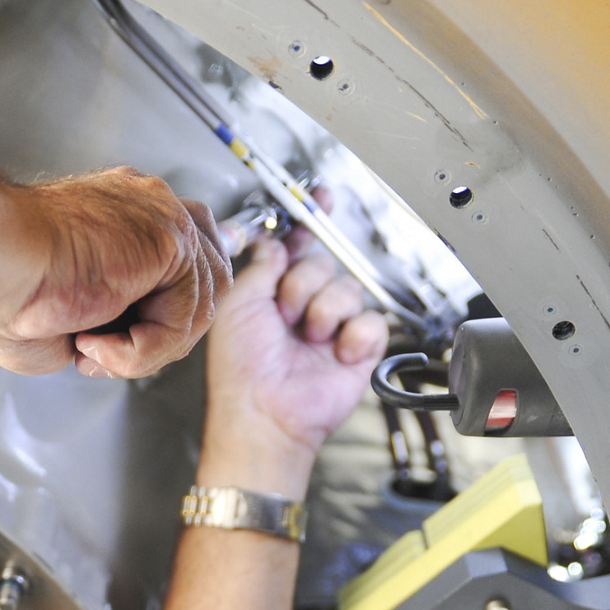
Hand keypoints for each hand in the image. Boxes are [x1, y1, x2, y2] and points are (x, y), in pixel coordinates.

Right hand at [0, 158, 228, 376]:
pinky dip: (138, 350)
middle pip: (207, 285)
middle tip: (104, 355)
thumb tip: (134, 341)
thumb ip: (117, 314)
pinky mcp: (170, 239)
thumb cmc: (4, 288)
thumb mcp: (72, 310)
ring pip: (198, 308)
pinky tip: (90, 339)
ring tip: (89, 348)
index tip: (124, 346)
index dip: (169, 314)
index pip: (187, 263)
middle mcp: (148, 209)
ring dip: (144, 351)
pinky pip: (183, 318)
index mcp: (123, 216)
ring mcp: (162, 219)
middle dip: (164, 338)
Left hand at [199, 230, 388, 496]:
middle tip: (284, 313)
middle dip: (303, 284)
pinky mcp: (359, 348)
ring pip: (347, 288)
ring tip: (306, 338)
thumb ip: (261, 264)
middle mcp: (302, 306)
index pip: (294, 246)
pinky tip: (335, 353)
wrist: (264, 412)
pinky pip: (371, 320)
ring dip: (324, 311)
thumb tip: (277, 242)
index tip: (319, 197)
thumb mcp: (238, 303)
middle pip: (322, 263)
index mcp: (270, 292)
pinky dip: (353, 336)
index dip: (308, 221)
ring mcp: (331, 327)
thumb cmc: (240, 370)